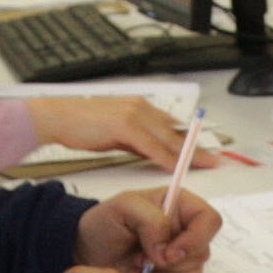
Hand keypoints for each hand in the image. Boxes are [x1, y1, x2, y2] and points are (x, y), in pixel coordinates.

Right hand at [30, 94, 208, 167]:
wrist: (58, 117)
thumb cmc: (80, 125)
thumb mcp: (115, 132)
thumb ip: (135, 139)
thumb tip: (151, 152)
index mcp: (139, 107)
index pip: (171, 124)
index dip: (190, 139)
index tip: (204, 150)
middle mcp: (140, 107)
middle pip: (175, 130)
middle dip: (196, 146)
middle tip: (215, 159)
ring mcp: (134, 114)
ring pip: (168, 137)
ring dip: (188, 152)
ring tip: (206, 163)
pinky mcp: (125, 125)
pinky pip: (152, 145)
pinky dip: (166, 157)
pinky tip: (177, 166)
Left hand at [75, 186, 219, 272]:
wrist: (87, 251)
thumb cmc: (105, 223)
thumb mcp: (124, 207)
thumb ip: (151, 221)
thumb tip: (166, 251)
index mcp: (181, 207)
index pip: (211, 221)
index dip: (196, 239)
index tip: (169, 252)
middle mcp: (186, 232)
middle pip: (202, 253)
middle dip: (171, 261)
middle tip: (141, 257)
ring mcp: (181, 259)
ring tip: (137, 266)